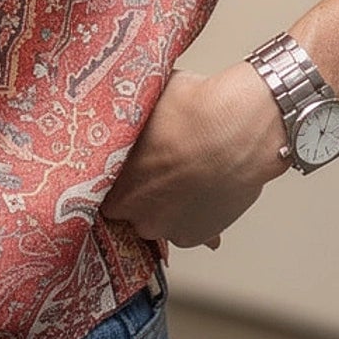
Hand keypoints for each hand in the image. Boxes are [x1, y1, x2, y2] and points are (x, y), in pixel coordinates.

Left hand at [99, 63, 289, 249]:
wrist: (239, 129)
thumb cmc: (192, 111)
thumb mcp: (146, 102)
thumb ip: (129, 120)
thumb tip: (126, 108)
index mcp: (116, 184)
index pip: (98, 192)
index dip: (116, 177)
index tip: (128, 165)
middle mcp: (138, 214)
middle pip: (131, 208)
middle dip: (143, 191)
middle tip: (161, 165)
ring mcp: (170, 229)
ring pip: (162, 219)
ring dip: (170, 204)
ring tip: (188, 174)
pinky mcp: (199, 236)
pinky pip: (191, 227)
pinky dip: (196, 213)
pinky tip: (205, 188)